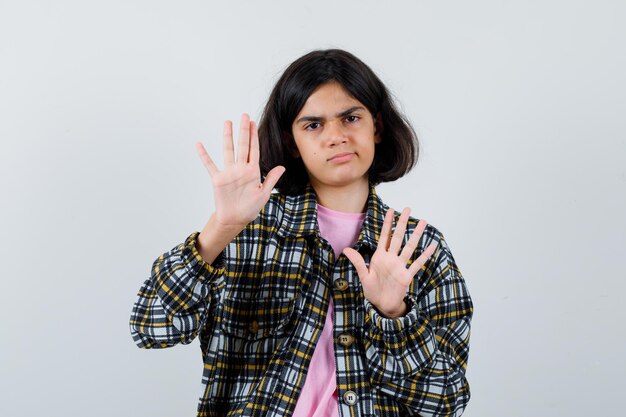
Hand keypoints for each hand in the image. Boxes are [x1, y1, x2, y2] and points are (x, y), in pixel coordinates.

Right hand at [196, 113, 285, 230]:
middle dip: (243, 131)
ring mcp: (229, 172)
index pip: (254, 149)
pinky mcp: (218, 179)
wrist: (235, 219)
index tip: (253, 123)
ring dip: (227, 137)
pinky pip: (210, 165)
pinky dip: (204, 155)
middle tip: (244, 116)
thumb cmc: (250, 208)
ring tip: (227, 123)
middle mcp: (240, 169)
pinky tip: (199, 145)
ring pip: (228, 150)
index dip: (254, 136)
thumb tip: (282, 167)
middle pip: (242, 145)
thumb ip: (271, 180)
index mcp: (253, 171)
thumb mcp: (264, 194)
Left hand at [343, 207, 436, 317]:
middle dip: (403, 223)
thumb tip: (346, 249)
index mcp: (380, 257)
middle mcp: (391, 258)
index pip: (384, 236)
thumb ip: (357, 261)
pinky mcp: (406, 276)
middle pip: (398, 237)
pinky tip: (432, 246)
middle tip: (408, 209)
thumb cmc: (372, 291)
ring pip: (410, 247)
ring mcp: (400, 266)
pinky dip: (425, 255)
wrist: (382, 305)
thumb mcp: (363, 275)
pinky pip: (417, 264)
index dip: (388, 223)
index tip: (391, 210)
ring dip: (416, 235)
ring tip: (423, 222)